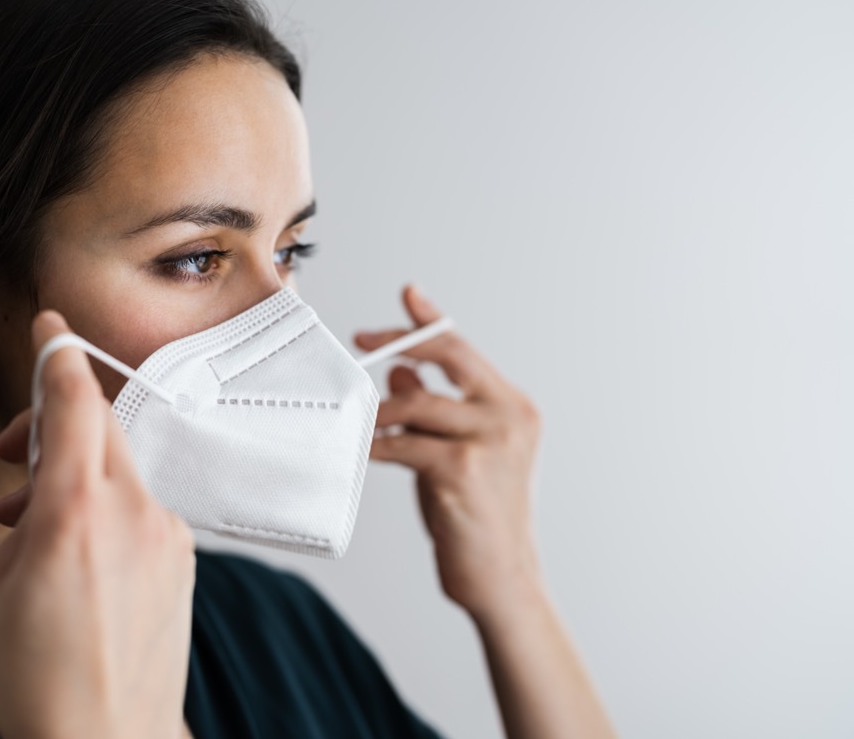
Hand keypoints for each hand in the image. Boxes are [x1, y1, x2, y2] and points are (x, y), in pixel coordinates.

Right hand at [0, 310, 196, 738]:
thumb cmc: (33, 679)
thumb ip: (16, 522)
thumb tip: (36, 501)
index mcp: (75, 512)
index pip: (74, 401)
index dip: (60, 353)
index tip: (52, 327)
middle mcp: (133, 513)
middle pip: (101, 426)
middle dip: (53, 421)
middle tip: (13, 452)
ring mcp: (167, 534)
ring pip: (120, 467)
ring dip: (76, 473)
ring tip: (32, 521)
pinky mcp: (184, 556)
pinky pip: (142, 505)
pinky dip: (106, 507)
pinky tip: (77, 551)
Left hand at [355, 284, 543, 620]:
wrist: (503, 579)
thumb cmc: (477, 516)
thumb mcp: (456, 452)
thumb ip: (435, 411)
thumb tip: (399, 370)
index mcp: (513, 407)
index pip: (467, 349)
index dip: (432, 320)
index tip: (407, 295)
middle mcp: (509, 416)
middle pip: (449, 354)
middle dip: (401, 339)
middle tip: (362, 340)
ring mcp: (489, 441)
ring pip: (417, 401)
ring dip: (380, 408)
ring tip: (360, 419)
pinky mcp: (462, 469)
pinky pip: (403, 442)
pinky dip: (377, 443)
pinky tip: (361, 449)